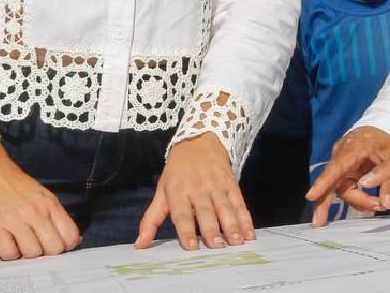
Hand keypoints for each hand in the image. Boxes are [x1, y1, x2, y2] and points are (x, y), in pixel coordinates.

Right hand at [0, 139, 80, 260]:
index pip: (70, 235)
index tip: (59, 245)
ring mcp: (15, 220)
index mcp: (50, 204)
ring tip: (21, 242)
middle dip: (48, 252)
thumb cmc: (15, 185)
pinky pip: (9, 254)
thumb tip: (72, 238)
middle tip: (39, 245)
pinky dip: (9, 254)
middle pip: (54, 248)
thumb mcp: (43, 195)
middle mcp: (36, 212)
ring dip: (27, 253)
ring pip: (32, 253)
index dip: (67, 246)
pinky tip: (8, 243)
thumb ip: (57, 216)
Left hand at [135, 133, 253, 250]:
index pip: (182, 214)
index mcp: (178, 191)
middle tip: (217, 247)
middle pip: (206, 212)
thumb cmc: (177, 172)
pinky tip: (249, 233)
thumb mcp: (161, 191)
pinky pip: (239, 203)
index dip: (186, 230)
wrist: (199, 141)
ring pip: (225, 208)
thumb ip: (151, 219)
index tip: (191, 247)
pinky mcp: (231, 184)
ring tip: (236, 242)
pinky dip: (245, 219)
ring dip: (232, 225)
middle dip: (212, 230)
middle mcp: (198, 188)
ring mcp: (217, 186)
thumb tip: (140, 244)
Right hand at [305, 126, 389, 225]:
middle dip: (324, 202)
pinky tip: (369, 204)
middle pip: (331, 181)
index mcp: (355, 146)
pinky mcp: (342, 171)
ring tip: (379, 204)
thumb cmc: (388, 143)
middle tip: (319, 222)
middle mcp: (342, 154)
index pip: (337, 165)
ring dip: (358, 201)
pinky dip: (356, 199)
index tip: (311, 196)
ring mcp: (340, 162)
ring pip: (341, 189)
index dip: (324, 181)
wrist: (382, 131)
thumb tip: (385, 204)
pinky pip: (344, 189)